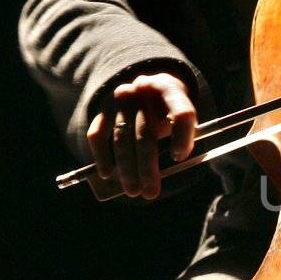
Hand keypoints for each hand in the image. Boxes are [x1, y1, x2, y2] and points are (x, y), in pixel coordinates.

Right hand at [86, 71, 196, 199]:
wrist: (143, 87)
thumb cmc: (167, 108)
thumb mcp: (180, 113)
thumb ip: (182, 132)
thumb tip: (176, 161)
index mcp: (170, 89)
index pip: (180, 113)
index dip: (182, 137)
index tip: (179, 158)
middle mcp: (142, 91)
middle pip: (146, 133)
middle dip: (148, 168)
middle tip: (150, 192)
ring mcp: (119, 99)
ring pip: (122, 138)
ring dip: (127, 169)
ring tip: (133, 190)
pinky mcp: (102, 109)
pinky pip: (97, 135)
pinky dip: (101, 156)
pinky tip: (107, 174)